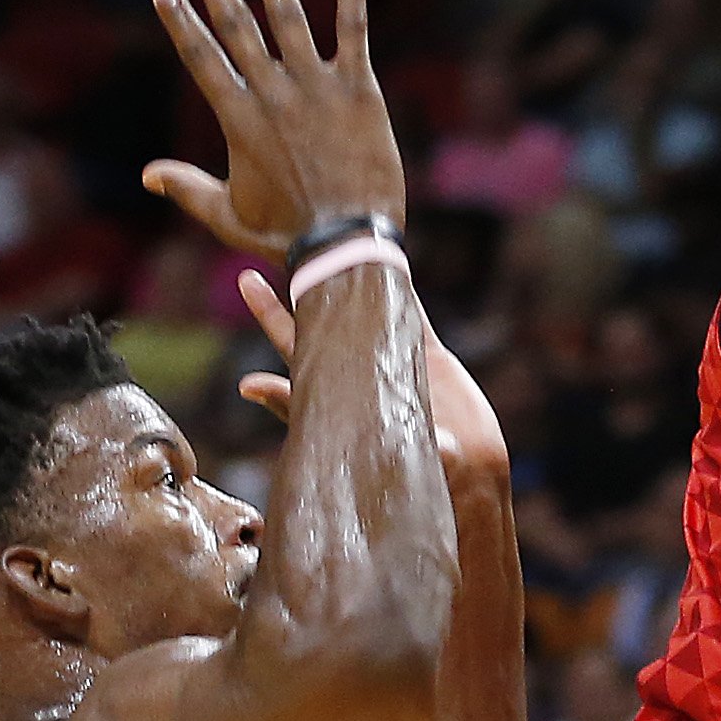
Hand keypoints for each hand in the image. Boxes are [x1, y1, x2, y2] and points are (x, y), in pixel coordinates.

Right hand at [144, 0, 404, 254]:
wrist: (348, 246)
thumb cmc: (286, 235)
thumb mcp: (228, 215)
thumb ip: (188, 189)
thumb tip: (148, 174)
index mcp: (238, 119)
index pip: (200, 56)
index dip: (178, 17)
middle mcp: (272, 94)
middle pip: (235, 25)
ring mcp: (316, 88)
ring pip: (288, 17)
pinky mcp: (359, 90)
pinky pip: (352, 31)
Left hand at [231, 270, 508, 485]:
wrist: (472, 471)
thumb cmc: (427, 472)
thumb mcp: (387, 449)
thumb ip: (341, 419)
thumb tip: (262, 392)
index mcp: (338, 395)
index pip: (294, 348)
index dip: (272, 317)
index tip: (248, 284)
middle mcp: (359, 375)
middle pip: (314, 326)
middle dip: (287, 298)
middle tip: (252, 274)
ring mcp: (392, 362)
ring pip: (359, 311)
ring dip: (343, 281)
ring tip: (325, 248)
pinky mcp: (426, 355)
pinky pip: (408, 312)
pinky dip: (397, 286)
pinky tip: (384, 257)